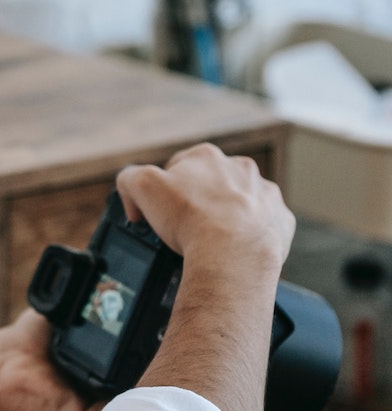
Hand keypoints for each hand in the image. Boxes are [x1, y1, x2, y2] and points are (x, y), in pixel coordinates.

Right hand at [115, 143, 293, 271]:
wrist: (233, 254)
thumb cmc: (189, 218)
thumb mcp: (139, 186)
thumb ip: (129, 177)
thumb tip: (132, 189)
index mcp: (207, 156)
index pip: (179, 166)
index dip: (164, 188)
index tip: (160, 209)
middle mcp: (241, 169)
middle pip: (212, 183)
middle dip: (199, 200)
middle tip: (185, 226)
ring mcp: (265, 195)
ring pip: (241, 203)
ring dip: (228, 216)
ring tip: (212, 240)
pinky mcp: (282, 220)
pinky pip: (264, 225)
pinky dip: (251, 235)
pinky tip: (236, 248)